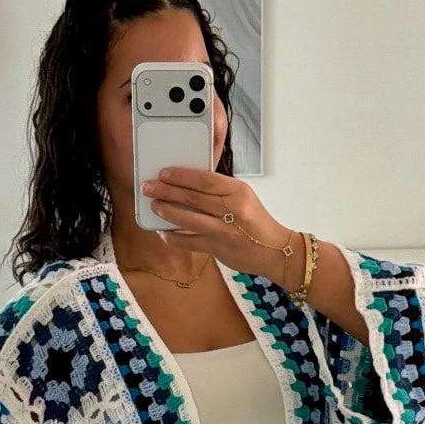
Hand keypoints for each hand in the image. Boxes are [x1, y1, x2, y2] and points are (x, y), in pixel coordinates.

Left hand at [140, 167, 298, 284]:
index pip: (205, 178)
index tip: (164, 173)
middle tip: (149, 187)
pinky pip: (189, 242)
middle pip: (193, 196)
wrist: (274, 250)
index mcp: (238, 191)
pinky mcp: (219, 248)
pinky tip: (163, 232)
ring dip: (167, 211)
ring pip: (189, 218)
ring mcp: (225, 230)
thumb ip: (219, 189)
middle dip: (167, 190)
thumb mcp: (243, 197)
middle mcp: (232, 209)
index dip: (181, 175)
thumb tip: (187, 183)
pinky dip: (173, 237)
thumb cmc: (255, 222)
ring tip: (154, 205)